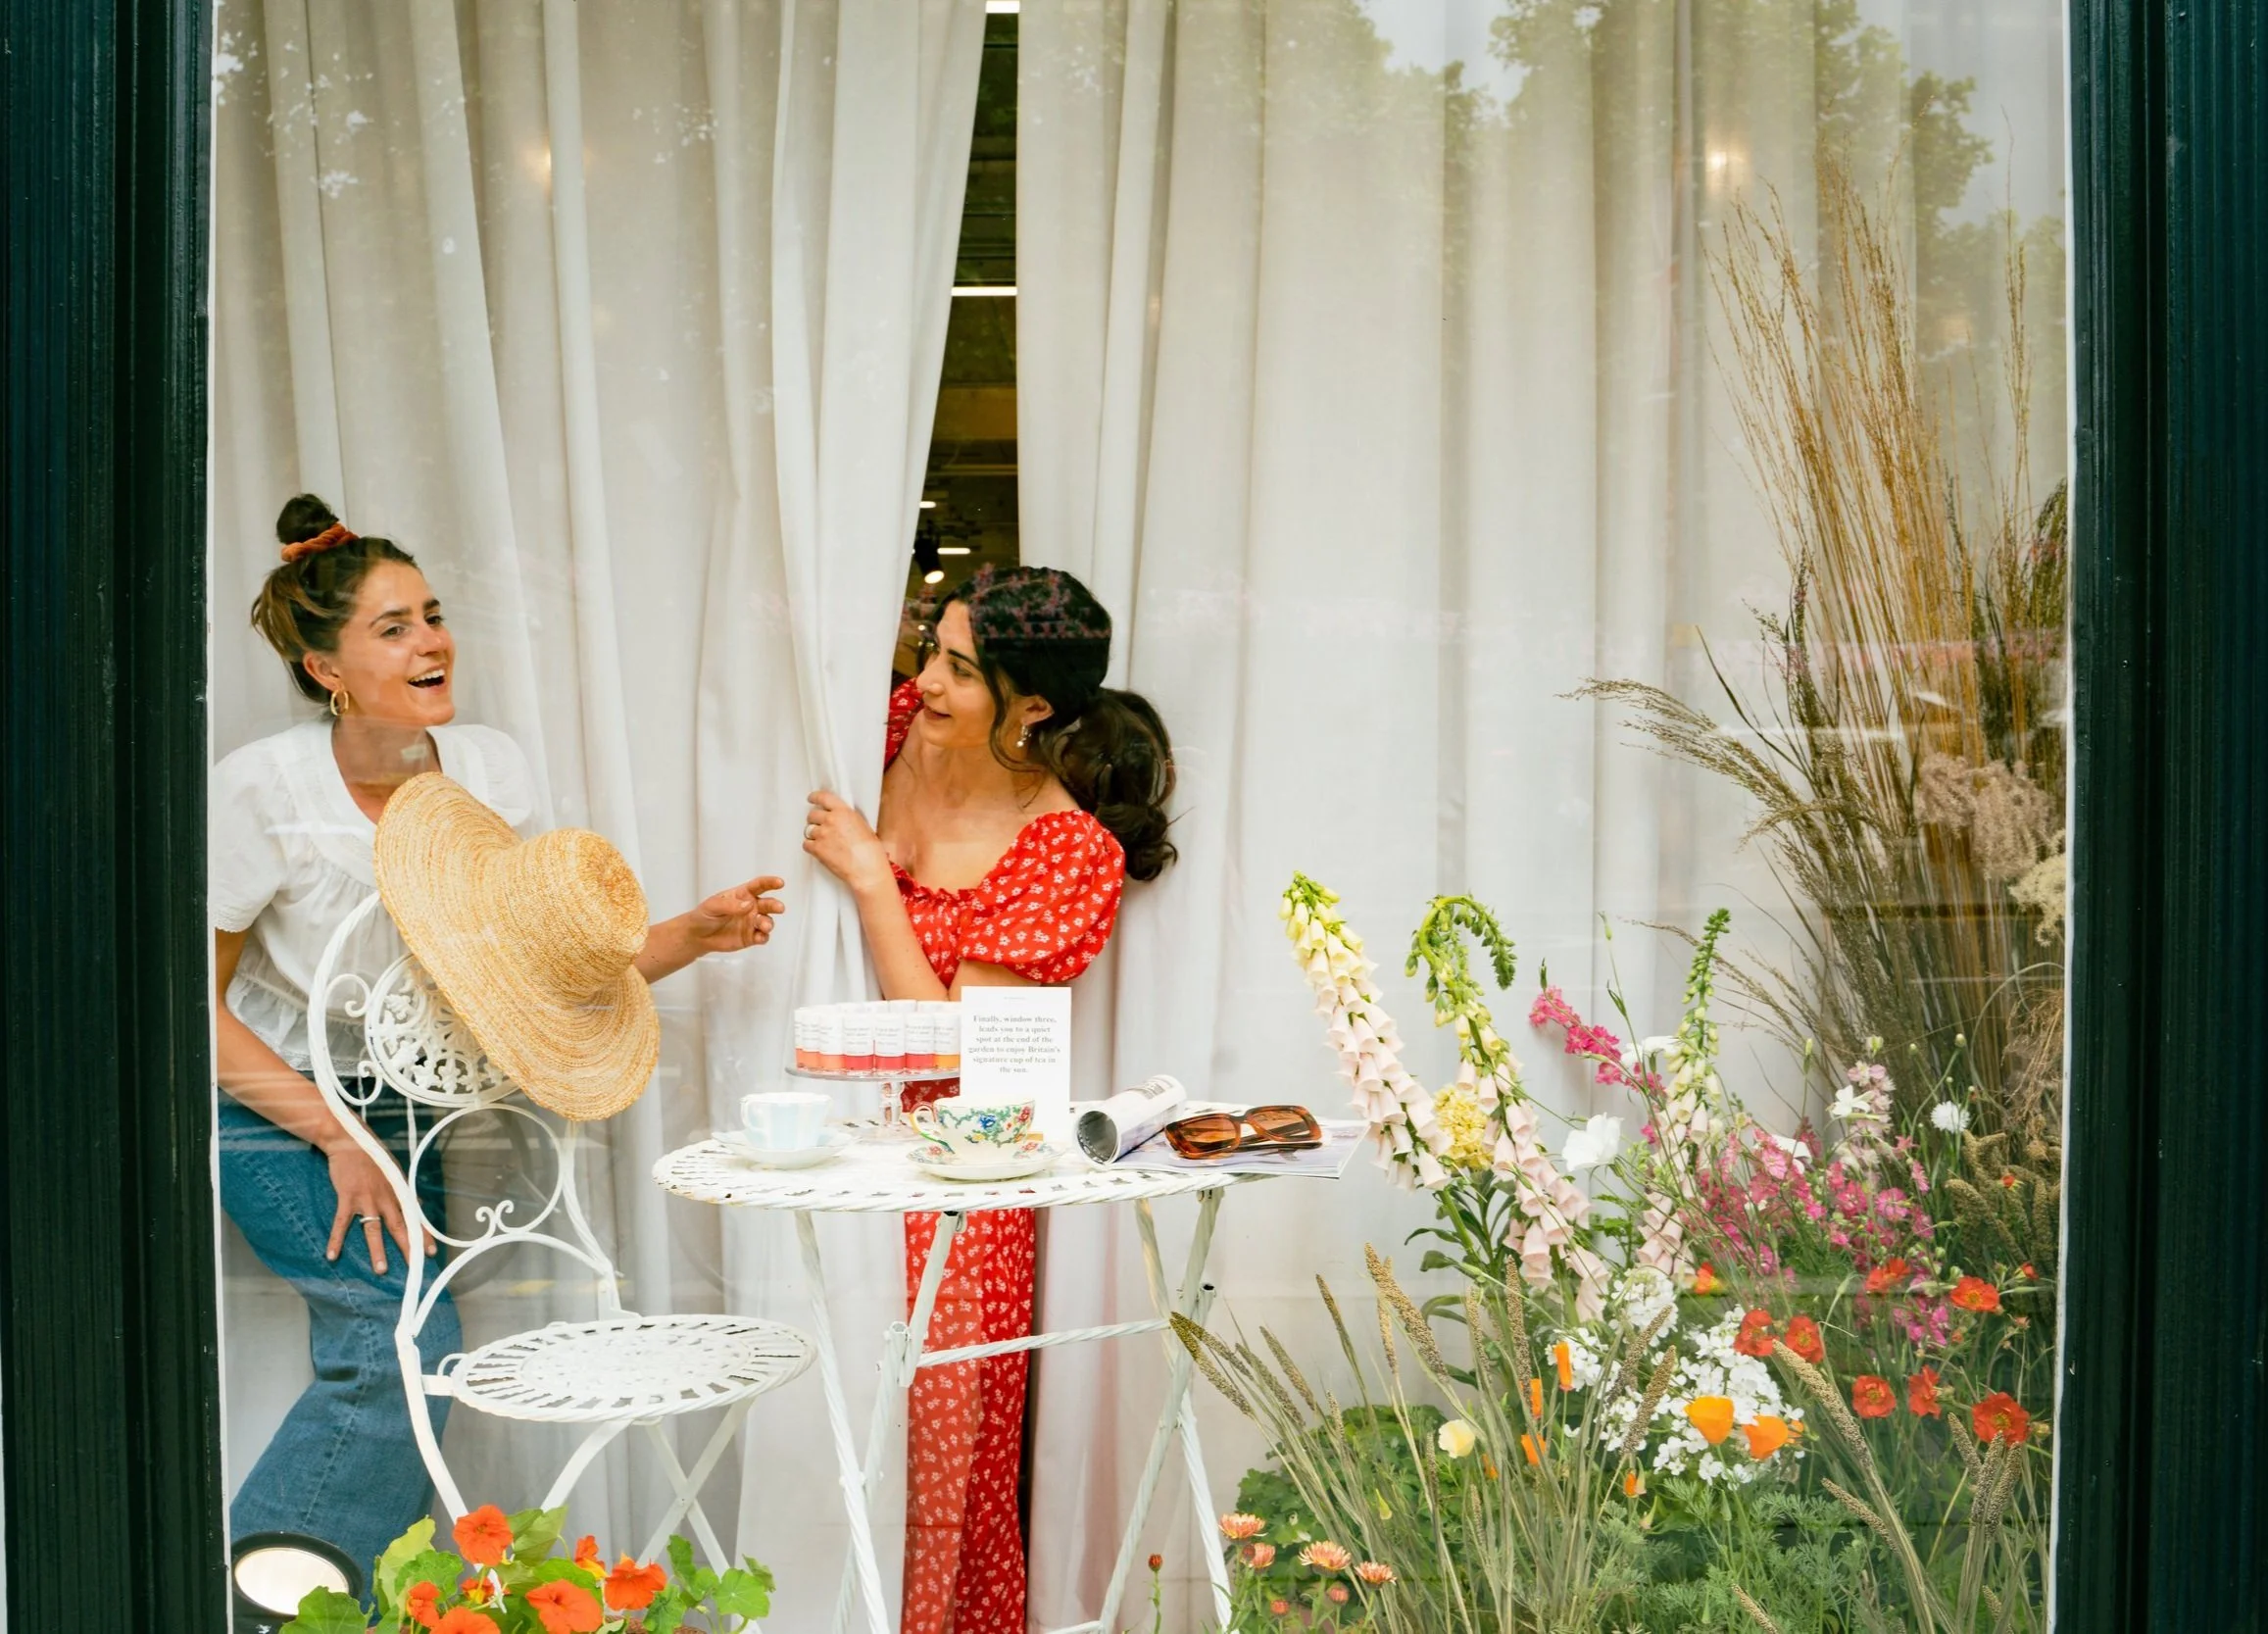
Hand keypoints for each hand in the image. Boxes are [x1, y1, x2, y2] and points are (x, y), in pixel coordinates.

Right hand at [323, 1137, 428, 1274]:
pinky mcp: (347, 1197)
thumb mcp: (395, 1172)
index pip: (415, 1217)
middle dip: (408, 1247)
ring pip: (374, 1229)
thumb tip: (419, 1204)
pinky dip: (336, 1240)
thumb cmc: (373, 1157)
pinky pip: (341, 1223)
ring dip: (377, 1250)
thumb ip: (404, 1190)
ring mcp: (366, 1198)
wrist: (350, 1141)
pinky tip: (332, 1255)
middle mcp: (386, 1197)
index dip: (423, 1234)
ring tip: (381, 1270)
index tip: (430, 1252)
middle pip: (400, 1226)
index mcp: (398, 1191)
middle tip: (415, 1267)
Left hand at [676, 876, 787, 955]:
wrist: (698, 935)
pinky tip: (760, 937)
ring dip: (768, 923)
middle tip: (779, 907)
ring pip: (767, 921)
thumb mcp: (713, 906)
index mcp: (743, 894)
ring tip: (764, 926)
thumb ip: (730, 905)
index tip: (780, 883)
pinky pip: (762, 937)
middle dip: (775, 905)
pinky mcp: (751, 937)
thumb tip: (748, 905)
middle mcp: (751, 907)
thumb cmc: (705, 915)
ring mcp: (752, 922)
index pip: (759, 886)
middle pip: (768, 904)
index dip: (770, 882)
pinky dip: (764, 937)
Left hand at [804, 790, 892, 896]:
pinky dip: (811, 847)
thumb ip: (847, 819)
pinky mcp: (817, 849)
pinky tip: (820, 850)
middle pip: (812, 815)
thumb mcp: (862, 826)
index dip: (815, 797)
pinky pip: (806, 844)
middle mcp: (831, 820)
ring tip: (824, 841)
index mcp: (844, 812)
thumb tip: (839, 819)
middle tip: (820, 826)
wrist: (867, 868)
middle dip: (815, 820)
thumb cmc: (870, 851)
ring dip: (813, 834)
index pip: (823, 798)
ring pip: (808, 830)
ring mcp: (822, 834)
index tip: (812, 798)